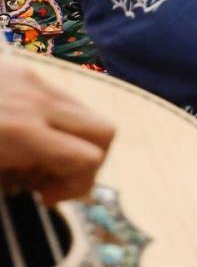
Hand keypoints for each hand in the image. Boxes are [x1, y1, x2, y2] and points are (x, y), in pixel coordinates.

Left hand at [0, 56, 116, 206]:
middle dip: (91, 161)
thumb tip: (53, 189)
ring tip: (40, 155)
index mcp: (22, 131)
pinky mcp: (25, 69)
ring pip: (88, 112)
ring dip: (76, 139)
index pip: (89, 157)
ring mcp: (33, 80)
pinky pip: (61, 98)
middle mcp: (37, 101)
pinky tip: (28, 133)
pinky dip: (55, 121)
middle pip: (105, 131)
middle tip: (57, 176)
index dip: (78, 185)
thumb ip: (24, 178)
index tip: (47, 197)